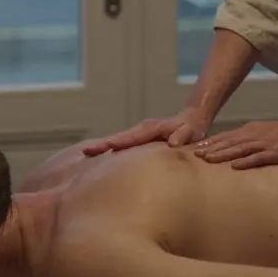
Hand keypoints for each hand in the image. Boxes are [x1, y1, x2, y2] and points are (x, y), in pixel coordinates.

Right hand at [83, 108, 211, 156]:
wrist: (192, 120)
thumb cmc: (191, 129)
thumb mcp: (190, 131)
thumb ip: (182, 135)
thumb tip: (174, 143)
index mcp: (151, 129)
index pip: (132, 137)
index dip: (118, 142)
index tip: (106, 147)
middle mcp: (141, 130)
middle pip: (119, 137)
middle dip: (102, 144)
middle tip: (85, 152)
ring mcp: (139, 134)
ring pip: (118, 140)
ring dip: (103, 146)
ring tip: (87, 154)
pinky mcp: (139, 139)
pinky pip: (122, 143)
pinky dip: (110, 148)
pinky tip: (101, 157)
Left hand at [194, 118, 277, 168]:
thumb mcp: (262, 132)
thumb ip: (246, 139)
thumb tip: (230, 150)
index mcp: (249, 131)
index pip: (225, 137)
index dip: (210, 142)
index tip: (195, 149)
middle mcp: (253, 136)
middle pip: (228, 142)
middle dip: (211, 148)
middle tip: (195, 155)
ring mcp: (263, 144)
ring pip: (239, 149)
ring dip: (223, 154)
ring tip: (208, 160)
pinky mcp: (274, 153)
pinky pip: (258, 158)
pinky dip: (245, 161)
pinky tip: (235, 166)